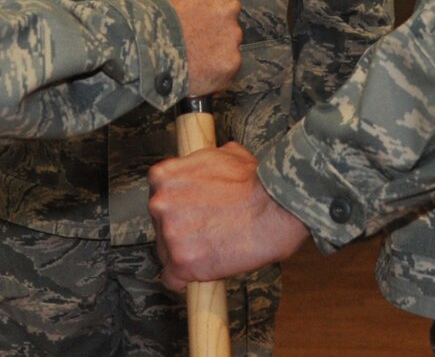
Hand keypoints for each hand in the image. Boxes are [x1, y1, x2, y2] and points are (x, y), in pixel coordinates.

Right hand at [143, 0, 241, 95]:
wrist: (145, 47)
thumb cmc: (149, 19)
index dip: (205, 8)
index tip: (196, 16)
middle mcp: (228, 7)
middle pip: (227, 19)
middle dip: (213, 29)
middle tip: (194, 38)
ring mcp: (232, 35)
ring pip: (228, 44)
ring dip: (214, 50)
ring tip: (191, 56)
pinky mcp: (230, 62)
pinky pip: (226, 67)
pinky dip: (214, 71)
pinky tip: (196, 70)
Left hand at [147, 142, 310, 285]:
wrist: (275, 207)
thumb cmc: (255, 181)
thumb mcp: (224, 154)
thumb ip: (202, 163)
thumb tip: (208, 166)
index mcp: (163, 177)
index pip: (159, 198)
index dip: (179, 208)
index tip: (195, 213)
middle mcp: (159, 204)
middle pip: (160, 226)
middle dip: (181, 230)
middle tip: (208, 231)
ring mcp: (169, 235)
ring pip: (167, 253)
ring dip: (186, 253)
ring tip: (214, 248)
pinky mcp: (182, 263)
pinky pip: (173, 279)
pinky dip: (187, 279)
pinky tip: (205, 268)